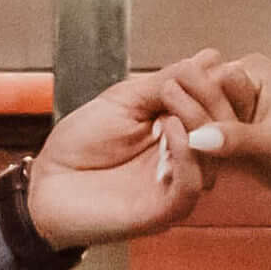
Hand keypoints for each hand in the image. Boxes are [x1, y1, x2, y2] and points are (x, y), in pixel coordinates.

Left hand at [22, 67, 224, 252]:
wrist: (46, 185)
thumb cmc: (79, 144)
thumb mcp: (124, 100)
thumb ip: (166, 81)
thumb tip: (210, 59)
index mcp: (180, 130)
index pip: (220, 107)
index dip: (221, 85)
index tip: (212, 65)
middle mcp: (186, 158)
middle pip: (224, 131)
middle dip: (212, 100)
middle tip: (188, 81)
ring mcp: (177, 185)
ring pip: (213, 157)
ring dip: (199, 122)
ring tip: (172, 101)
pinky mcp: (165, 210)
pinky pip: (191, 185)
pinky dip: (186, 153)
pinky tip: (169, 129)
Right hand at [166, 53, 270, 208]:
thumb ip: (235, 139)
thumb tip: (197, 137)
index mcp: (252, 71)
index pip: (205, 80)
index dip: (201, 108)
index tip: (202, 137)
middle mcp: (239, 86)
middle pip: (194, 101)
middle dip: (193, 129)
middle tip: (200, 157)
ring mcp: (233, 113)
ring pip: (193, 125)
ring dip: (195, 148)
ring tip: (207, 171)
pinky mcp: (230, 139)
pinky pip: (201, 145)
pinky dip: (201, 160)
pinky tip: (208, 177)